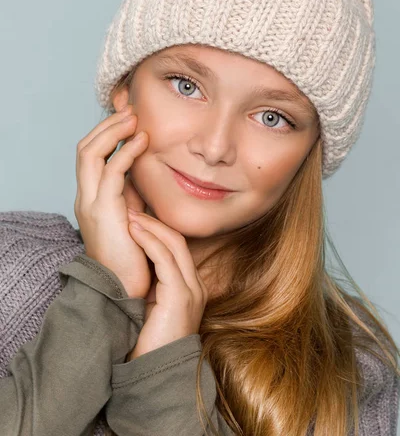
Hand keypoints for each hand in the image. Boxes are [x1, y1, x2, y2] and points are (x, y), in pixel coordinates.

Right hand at [74, 106, 152, 297]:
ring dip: (112, 131)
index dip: (107, 133)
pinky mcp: (103, 211)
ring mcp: (90, 203)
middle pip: (85, 148)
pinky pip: (110, 172)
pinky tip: (142, 141)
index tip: (128, 117)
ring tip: (135, 118)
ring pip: (89, 153)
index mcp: (92, 198)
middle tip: (131, 110)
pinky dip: (126, 151)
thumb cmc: (135, 256)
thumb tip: (144, 170)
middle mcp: (85, 197)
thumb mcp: (133, 216)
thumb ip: (133, 194)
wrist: (125, 291)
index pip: (91, 155)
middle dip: (107, 125)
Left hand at [125, 212, 207, 358]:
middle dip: (153, 221)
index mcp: (189, 287)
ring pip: (173, 245)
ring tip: (128, 216)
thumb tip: (132, 264)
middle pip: (177, 240)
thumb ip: (150, 286)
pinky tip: (134, 232)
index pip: (177, 247)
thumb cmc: (148, 344)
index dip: (156, 229)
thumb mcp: (151, 308)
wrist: (155, 375)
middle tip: (129, 209)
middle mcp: (195, 286)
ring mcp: (191, 291)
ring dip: (149, 226)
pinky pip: (166, 260)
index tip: (135, 217)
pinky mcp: (181, 297)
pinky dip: (149, 242)